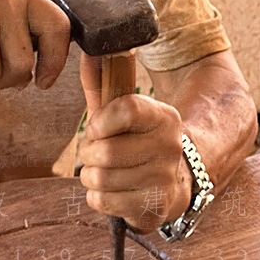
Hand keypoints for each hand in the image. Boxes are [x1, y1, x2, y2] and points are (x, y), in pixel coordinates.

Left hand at [77, 56, 191, 232]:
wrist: (172, 185)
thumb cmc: (136, 143)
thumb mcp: (122, 113)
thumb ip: (102, 83)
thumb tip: (88, 52)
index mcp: (165, 117)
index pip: (126, 110)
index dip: (100, 122)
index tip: (95, 128)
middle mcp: (170, 147)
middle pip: (106, 151)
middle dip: (88, 154)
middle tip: (95, 155)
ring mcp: (163, 180)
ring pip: (101, 178)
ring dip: (90, 177)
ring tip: (101, 173)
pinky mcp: (154, 207)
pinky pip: (103, 201)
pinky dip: (97, 197)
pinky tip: (109, 191)